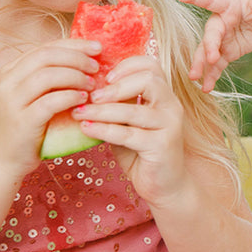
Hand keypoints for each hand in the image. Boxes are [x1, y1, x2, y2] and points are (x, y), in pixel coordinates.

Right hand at [0, 39, 100, 178]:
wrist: (3, 160)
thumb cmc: (27, 125)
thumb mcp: (34, 95)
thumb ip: (52, 76)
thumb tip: (87, 59)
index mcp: (11, 70)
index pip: (46, 47)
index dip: (74, 45)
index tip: (97, 48)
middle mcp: (8, 81)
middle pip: (47, 56)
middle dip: (77, 57)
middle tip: (97, 66)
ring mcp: (12, 100)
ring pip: (47, 75)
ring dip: (75, 76)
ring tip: (91, 84)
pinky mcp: (22, 120)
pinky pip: (50, 101)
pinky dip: (69, 96)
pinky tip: (83, 99)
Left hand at [73, 55, 190, 206]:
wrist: (166, 186)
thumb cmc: (143, 154)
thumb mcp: (128, 125)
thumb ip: (116, 107)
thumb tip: (84, 91)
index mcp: (164, 96)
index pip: (150, 65)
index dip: (125, 66)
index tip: (102, 77)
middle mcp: (171, 106)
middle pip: (148, 79)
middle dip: (115, 86)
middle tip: (90, 95)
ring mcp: (170, 126)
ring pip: (133, 109)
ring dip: (102, 110)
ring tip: (79, 112)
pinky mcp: (162, 146)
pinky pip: (128, 134)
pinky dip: (103, 130)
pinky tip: (85, 129)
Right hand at [178, 0, 251, 90]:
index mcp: (227, 5)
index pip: (210, 0)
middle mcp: (219, 23)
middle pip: (210, 35)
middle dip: (209, 47)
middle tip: (211, 59)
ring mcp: (221, 39)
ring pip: (206, 52)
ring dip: (201, 65)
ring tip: (194, 78)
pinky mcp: (226, 52)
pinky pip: (216, 65)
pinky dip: (211, 76)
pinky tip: (207, 87)